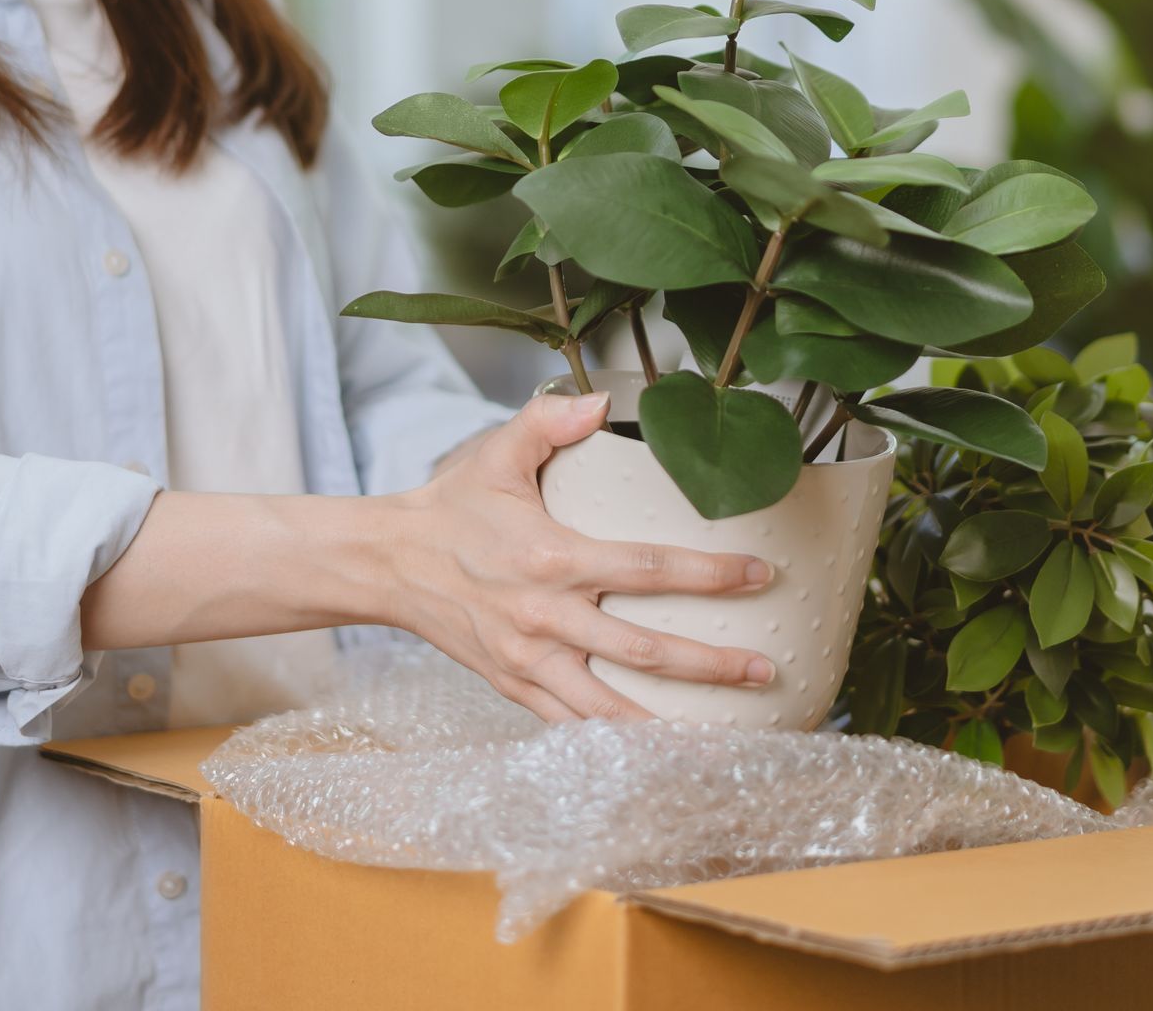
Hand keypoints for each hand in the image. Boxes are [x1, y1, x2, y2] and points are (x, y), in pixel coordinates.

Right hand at [384, 391, 777, 721]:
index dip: (710, 574)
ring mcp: (529, 661)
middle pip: (644, 650)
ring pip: (611, 706)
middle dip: (711, 664)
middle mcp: (545, 617)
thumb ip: (548, 421)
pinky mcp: (513, 686)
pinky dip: (615, 742)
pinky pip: (571, 726)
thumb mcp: (496, 453)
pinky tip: (659, 750)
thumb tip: (600, 401)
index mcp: (552, 558)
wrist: (387, 564)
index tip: (759, 574)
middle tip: (765, 667)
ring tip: (726, 732)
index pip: (649, 569)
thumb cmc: (451, 507)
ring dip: (671, 723)